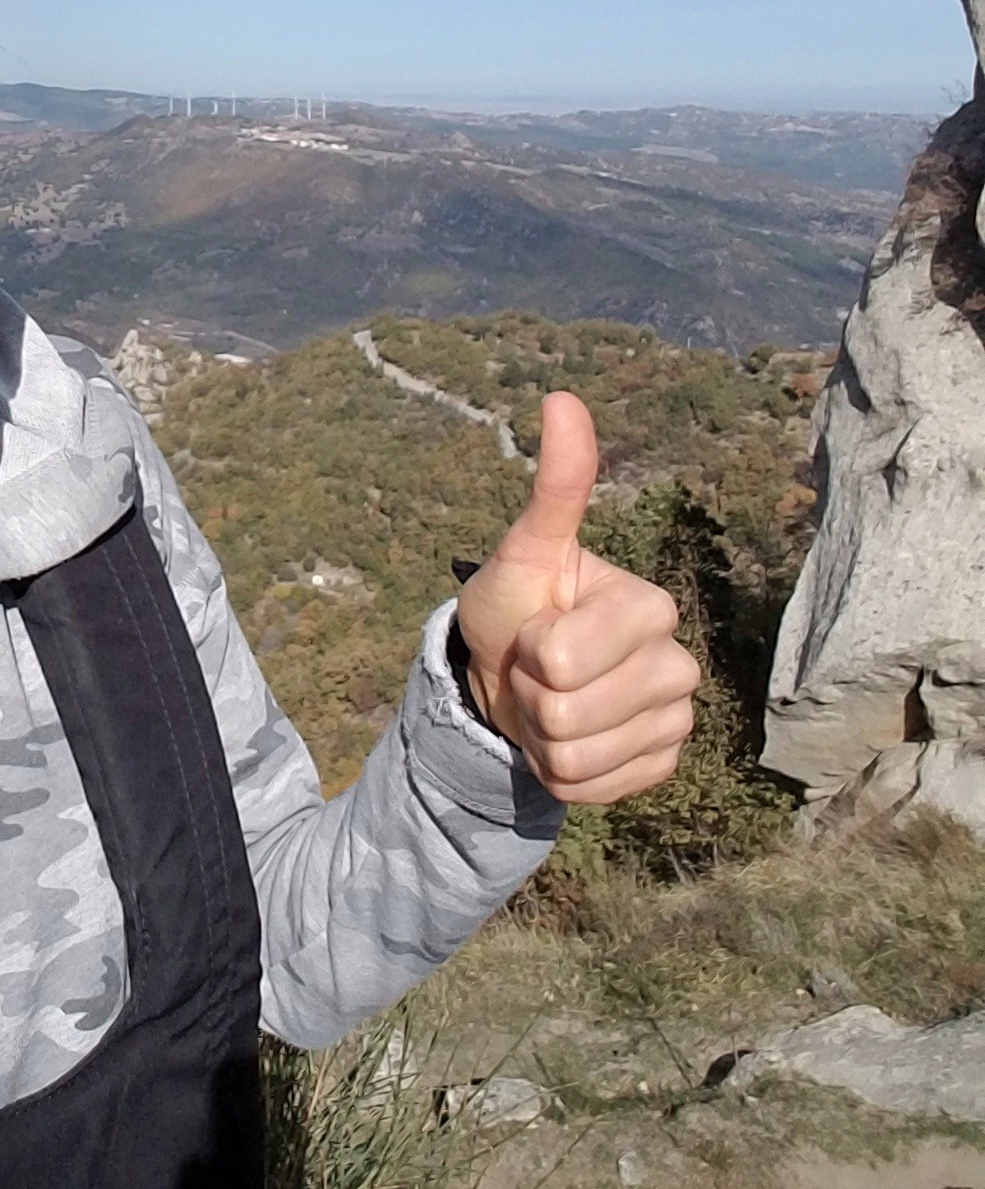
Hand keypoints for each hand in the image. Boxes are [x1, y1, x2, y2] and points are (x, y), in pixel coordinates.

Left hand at [455, 392, 700, 803]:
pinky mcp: (661, 768)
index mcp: (651, 608)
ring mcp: (675, 722)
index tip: (534, 633)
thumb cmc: (517, 609)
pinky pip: (595, 791)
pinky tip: (564, 743)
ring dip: (541, 739)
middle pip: (570, 714)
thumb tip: (562, 397)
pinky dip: (562, 775)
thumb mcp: (521, 553)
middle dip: (530, 698)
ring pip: (578, 758)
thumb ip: (554, 487)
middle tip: (534, 673)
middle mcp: (679, 665)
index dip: (530, 653)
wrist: (511, 683)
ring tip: (546, 705)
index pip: (566, 659)